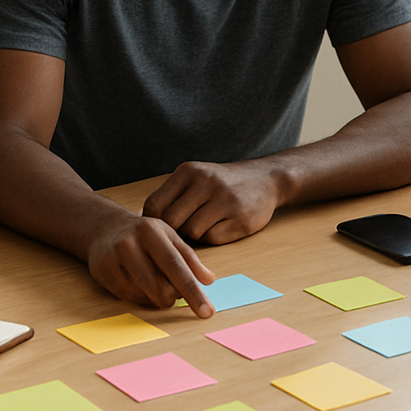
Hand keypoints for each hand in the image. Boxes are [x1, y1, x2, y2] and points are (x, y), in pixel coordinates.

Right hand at [87, 213, 215, 317]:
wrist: (105, 228)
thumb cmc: (143, 234)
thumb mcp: (169, 236)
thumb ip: (189, 258)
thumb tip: (208, 280)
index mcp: (151, 232)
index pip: (176, 267)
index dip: (193, 292)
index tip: (206, 312)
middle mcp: (130, 244)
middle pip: (161, 287)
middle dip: (173, 296)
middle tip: (173, 288)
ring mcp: (113, 259)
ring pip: (146, 296)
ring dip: (157, 297)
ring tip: (154, 281)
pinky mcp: (102, 273)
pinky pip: (130, 298)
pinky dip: (141, 297)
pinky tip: (138, 283)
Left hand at [142, 160, 281, 244]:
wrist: (265, 178)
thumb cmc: (222, 183)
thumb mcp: (196, 177)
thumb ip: (172, 195)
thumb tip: (145, 224)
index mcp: (189, 171)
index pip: (154, 205)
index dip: (155, 221)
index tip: (163, 225)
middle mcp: (206, 182)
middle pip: (172, 222)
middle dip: (176, 230)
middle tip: (186, 227)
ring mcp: (225, 200)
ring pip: (192, 232)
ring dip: (196, 234)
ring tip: (207, 222)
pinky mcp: (241, 219)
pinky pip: (213, 239)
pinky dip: (214, 237)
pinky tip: (223, 224)